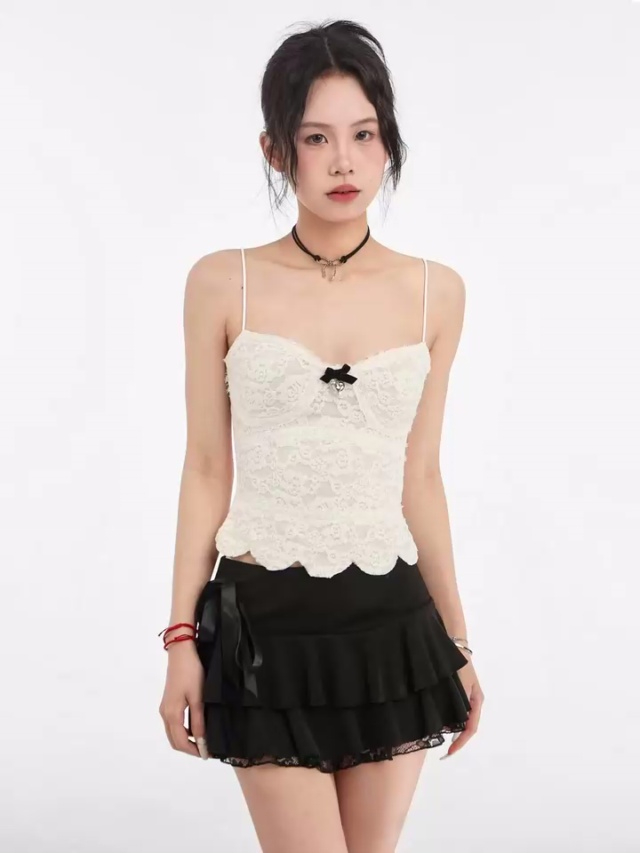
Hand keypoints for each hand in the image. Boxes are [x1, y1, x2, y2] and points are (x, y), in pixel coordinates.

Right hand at [158, 641, 209, 758]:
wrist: (181, 652)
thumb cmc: (191, 672)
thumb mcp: (199, 697)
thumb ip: (199, 721)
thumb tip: (201, 740)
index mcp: (172, 714)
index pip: (181, 742)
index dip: (194, 751)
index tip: (208, 754)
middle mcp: (165, 713)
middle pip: (174, 740)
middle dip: (189, 748)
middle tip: (206, 750)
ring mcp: (165, 708)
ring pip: (173, 732)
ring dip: (186, 740)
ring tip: (203, 740)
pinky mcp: (168, 702)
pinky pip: (173, 723)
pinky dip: (183, 730)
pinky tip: (195, 727)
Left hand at [440, 654, 483, 759]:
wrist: (454, 646)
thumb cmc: (458, 664)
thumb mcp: (460, 684)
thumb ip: (459, 702)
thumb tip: (455, 722)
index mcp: (476, 700)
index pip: (470, 728)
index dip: (460, 742)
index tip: (450, 751)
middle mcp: (473, 701)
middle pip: (466, 727)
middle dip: (457, 739)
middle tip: (444, 750)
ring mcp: (466, 697)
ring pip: (461, 720)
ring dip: (452, 731)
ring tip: (439, 740)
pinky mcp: (458, 693)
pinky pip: (455, 711)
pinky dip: (448, 720)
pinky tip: (439, 723)